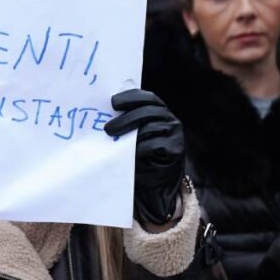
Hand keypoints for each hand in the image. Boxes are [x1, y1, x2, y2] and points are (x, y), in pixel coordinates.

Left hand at [103, 89, 183, 225]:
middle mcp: (170, 120)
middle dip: (125, 119)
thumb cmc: (139, 155)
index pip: (147, 98)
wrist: (154, 182)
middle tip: (107, 129)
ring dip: (131, 136)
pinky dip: (141, 149)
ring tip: (115, 142)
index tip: (113, 103)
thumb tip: (103, 113)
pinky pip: (155, 146)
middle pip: (147, 112)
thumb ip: (125, 122)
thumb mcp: (132, 135)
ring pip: (150, 128)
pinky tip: (132, 155)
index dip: (130, 98)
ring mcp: (176, 134)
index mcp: (159, 111)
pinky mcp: (176, 150)